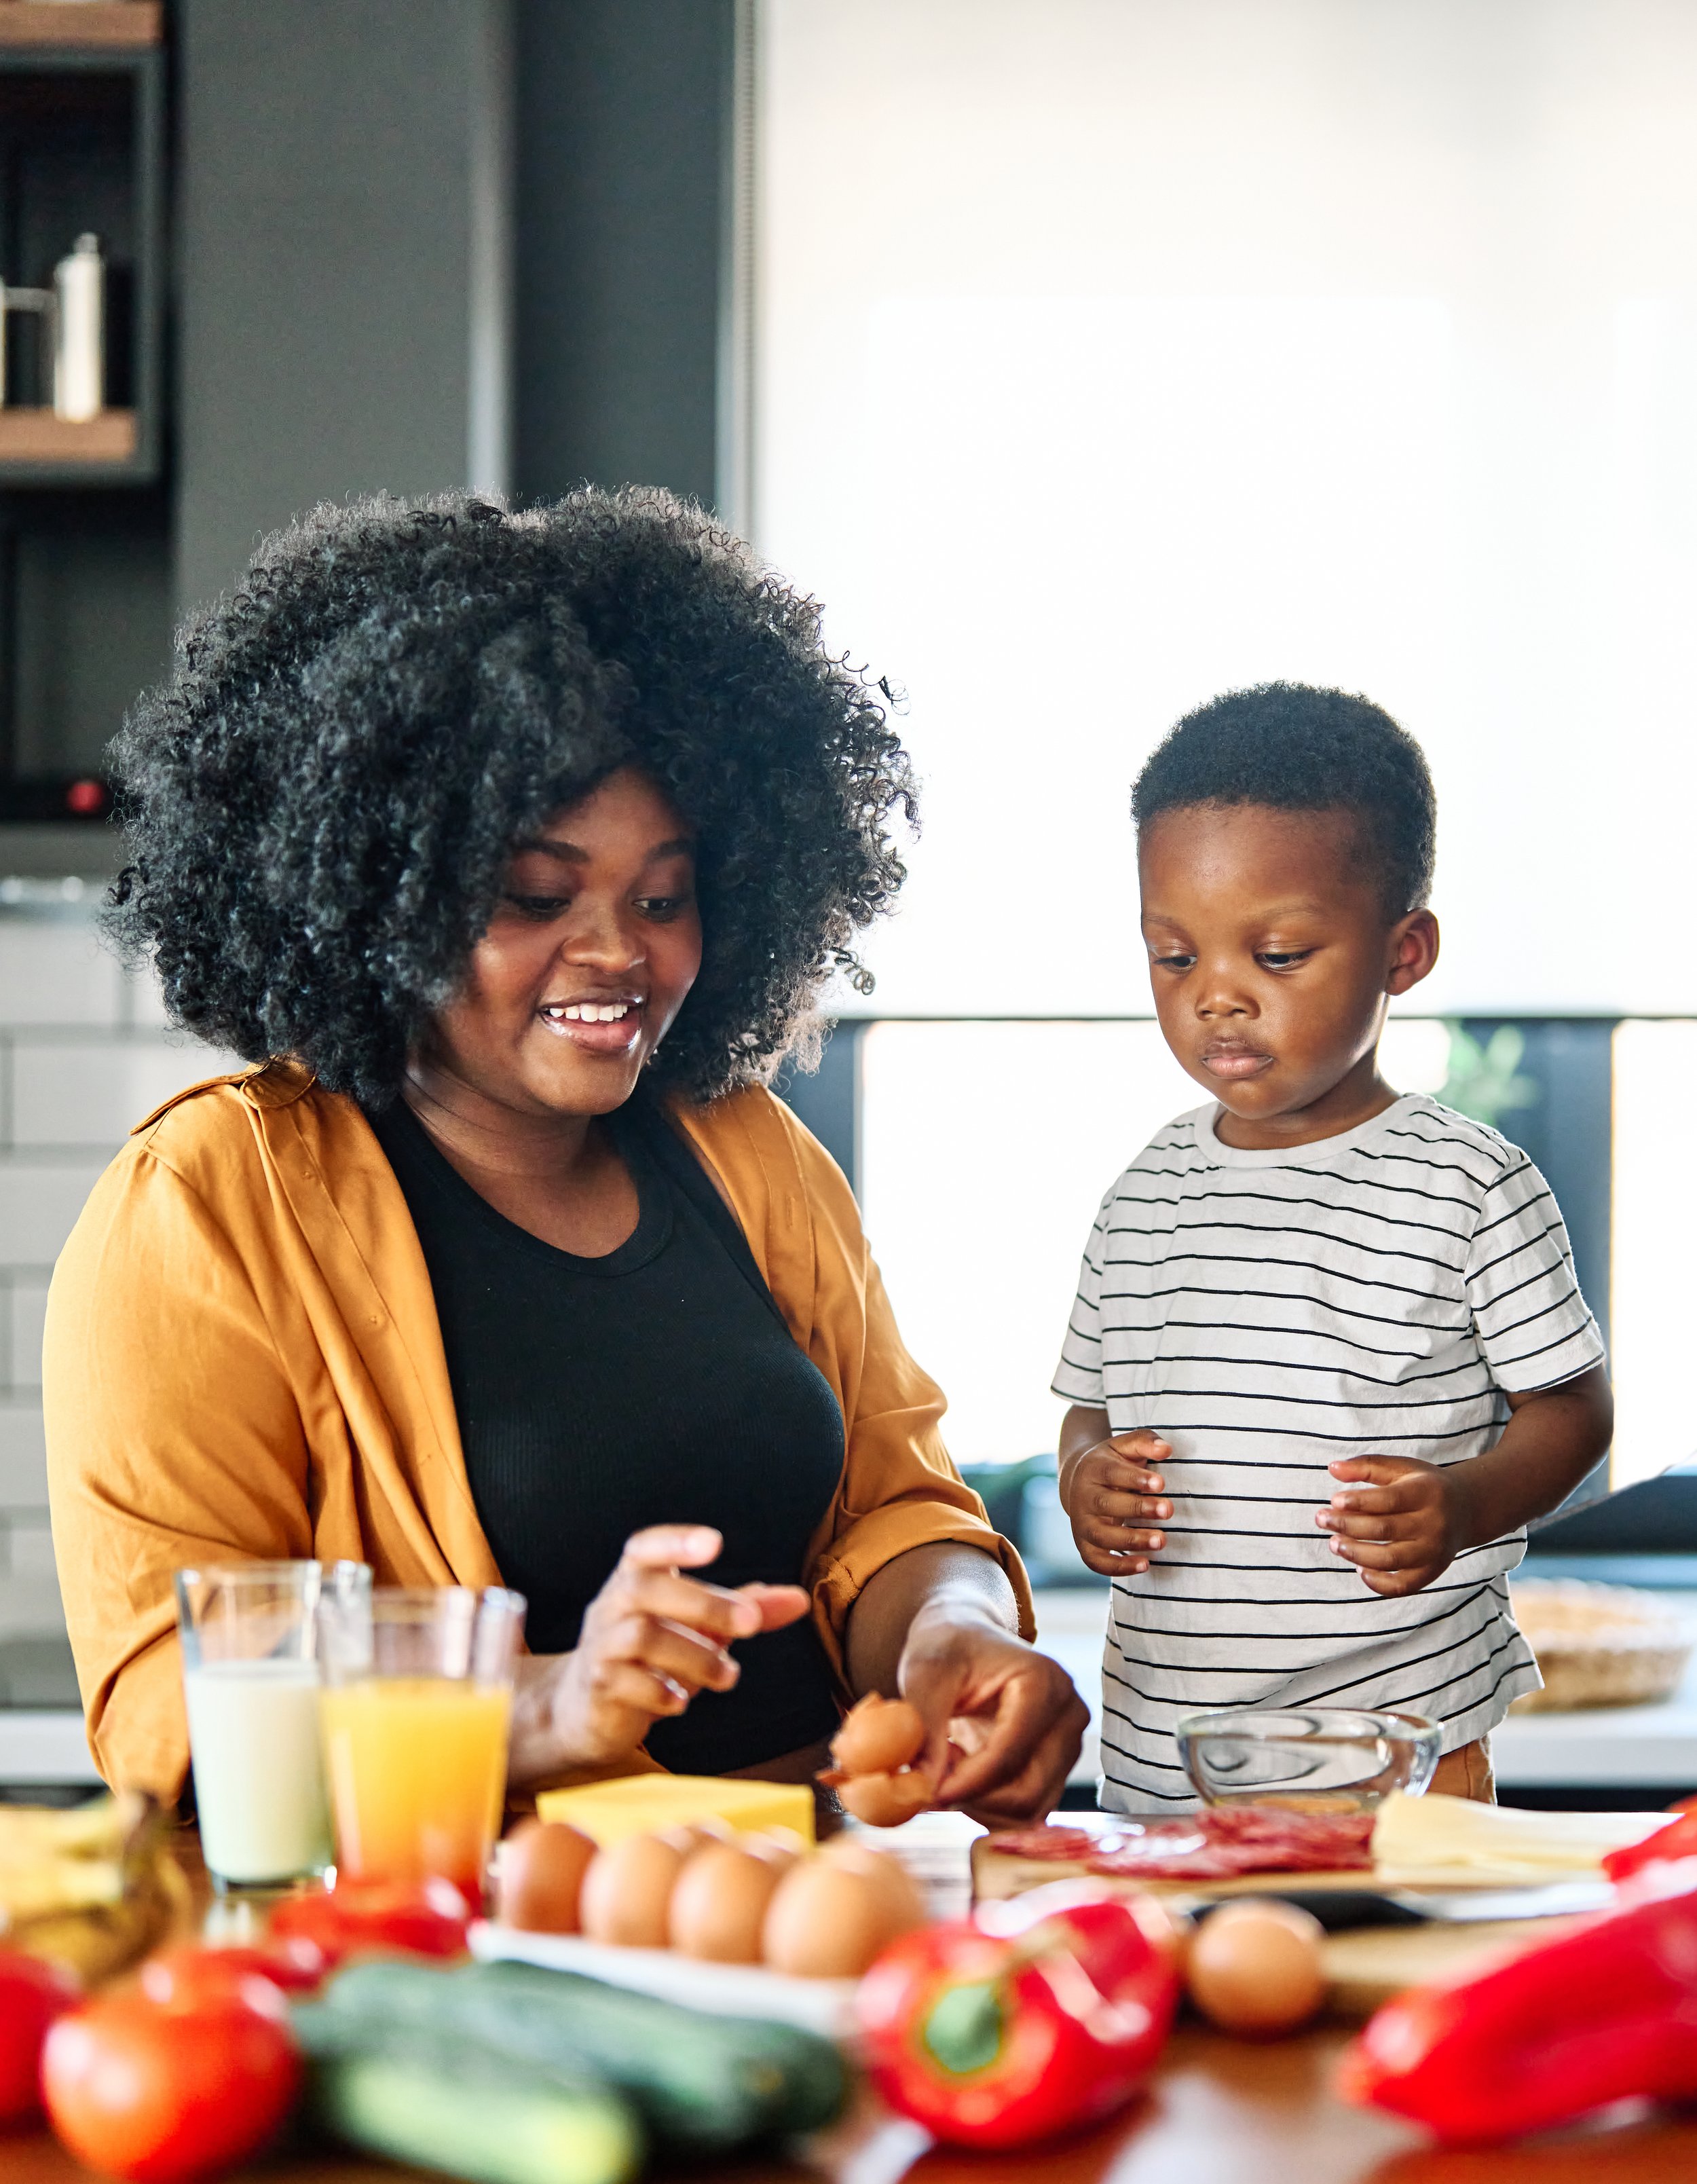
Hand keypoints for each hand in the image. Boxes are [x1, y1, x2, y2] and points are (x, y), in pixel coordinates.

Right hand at [509, 1525, 808, 1782]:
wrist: (586, 1708)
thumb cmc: (653, 1655)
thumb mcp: (699, 1628)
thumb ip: (745, 1610)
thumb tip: (800, 1599)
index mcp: (636, 1579)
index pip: (646, 1547)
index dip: (677, 1542)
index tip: (715, 1543)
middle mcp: (612, 1604)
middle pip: (646, 1589)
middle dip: (703, 1604)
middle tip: (749, 1624)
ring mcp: (600, 1644)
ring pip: (641, 1636)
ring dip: (695, 1656)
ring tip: (729, 1676)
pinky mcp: (597, 1685)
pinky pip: (623, 1681)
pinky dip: (659, 1691)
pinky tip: (681, 1701)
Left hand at [897, 1606, 1088, 1827]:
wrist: (967, 1642)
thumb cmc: (949, 1648)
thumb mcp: (926, 1672)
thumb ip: (925, 1726)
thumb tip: (923, 1786)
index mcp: (1045, 1682)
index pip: (1010, 1756)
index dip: (965, 1783)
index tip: (924, 1792)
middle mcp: (1068, 1716)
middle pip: (1027, 1791)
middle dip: (972, 1797)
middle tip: (930, 1774)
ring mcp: (1068, 1746)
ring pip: (1028, 1809)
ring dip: (979, 1802)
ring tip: (946, 1761)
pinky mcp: (1057, 1769)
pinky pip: (1026, 1812)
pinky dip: (988, 1805)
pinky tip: (963, 1770)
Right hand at [1058, 1428, 1171, 1576]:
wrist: (1078, 1482)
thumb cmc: (1112, 1463)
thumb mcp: (1124, 1447)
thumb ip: (1145, 1442)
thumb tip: (1166, 1449)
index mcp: (1092, 1469)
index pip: (1112, 1473)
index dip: (1135, 1479)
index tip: (1161, 1483)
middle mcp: (1082, 1497)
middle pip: (1106, 1504)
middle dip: (1138, 1509)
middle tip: (1169, 1510)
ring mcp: (1081, 1524)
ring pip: (1102, 1536)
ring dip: (1132, 1540)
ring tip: (1162, 1540)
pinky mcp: (1084, 1546)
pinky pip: (1097, 1562)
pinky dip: (1119, 1567)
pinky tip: (1145, 1565)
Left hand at [1319, 1457, 1465, 1596]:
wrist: (1466, 1509)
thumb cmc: (1423, 1485)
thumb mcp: (1400, 1468)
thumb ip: (1367, 1466)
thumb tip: (1332, 1468)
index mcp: (1427, 1492)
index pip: (1388, 1500)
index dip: (1358, 1502)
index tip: (1333, 1501)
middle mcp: (1434, 1524)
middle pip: (1385, 1530)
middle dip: (1347, 1526)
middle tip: (1321, 1519)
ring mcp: (1435, 1551)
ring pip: (1391, 1559)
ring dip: (1357, 1554)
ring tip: (1334, 1544)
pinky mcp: (1432, 1573)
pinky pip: (1403, 1586)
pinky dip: (1379, 1583)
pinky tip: (1359, 1570)